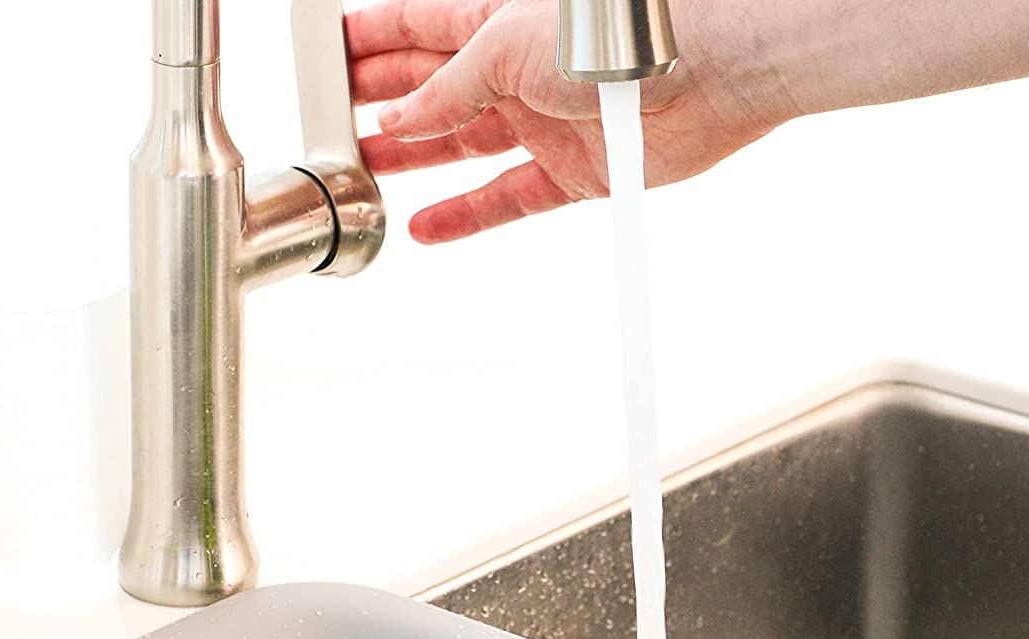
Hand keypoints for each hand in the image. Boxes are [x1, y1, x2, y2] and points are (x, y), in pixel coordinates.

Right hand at [345, 0, 790, 242]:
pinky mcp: (573, 173)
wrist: (699, 76)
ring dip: (414, 159)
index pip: (416, 30)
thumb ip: (445, 87)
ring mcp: (543, 124)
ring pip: (463, 145)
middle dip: (382, 101)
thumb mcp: (502, 47)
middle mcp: (517, 72)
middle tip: (333, 120)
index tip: (328, 59)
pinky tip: (426, 228)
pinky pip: (507, 199)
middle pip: (433, 89)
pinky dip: (466, 217)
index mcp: (494, 20)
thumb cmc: (609, 37)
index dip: (370, 44)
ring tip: (365, 172)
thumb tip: (398, 118)